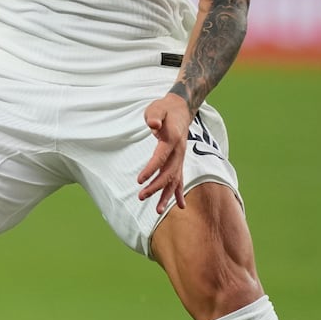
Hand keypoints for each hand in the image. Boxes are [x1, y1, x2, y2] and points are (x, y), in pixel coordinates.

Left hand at [138, 93, 191, 213]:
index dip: (151, 170)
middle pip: (169, 173)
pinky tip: (181, 207)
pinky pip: (180, 179)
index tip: (139, 180)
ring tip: (158, 210)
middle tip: (141, 196)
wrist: (181, 109)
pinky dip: (179, 192)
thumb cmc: (164, 109)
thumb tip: (152, 125)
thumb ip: (154, 117)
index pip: (161, 158)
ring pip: (175, 180)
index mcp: (172, 140)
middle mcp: (180, 151)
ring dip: (167, 195)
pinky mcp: (179, 160)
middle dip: (156, 186)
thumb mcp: (156, 108)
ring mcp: (181, 157)